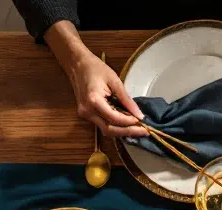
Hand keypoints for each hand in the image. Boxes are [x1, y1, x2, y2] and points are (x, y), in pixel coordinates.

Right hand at [44, 21, 146, 137]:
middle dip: (128, 132)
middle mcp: (87, 111)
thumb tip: (139, 114)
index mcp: (93, 100)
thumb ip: (127, 100)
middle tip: (144, 131)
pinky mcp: (87, 114)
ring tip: (138, 128)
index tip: (142, 122)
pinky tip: (127, 123)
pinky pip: (103, 124)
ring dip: (123, 131)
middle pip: (109, 130)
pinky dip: (116, 126)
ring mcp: (85, 114)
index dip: (129, 122)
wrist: (77, 64)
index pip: (114, 119)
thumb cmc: (95, 68)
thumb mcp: (115, 81)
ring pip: (106, 130)